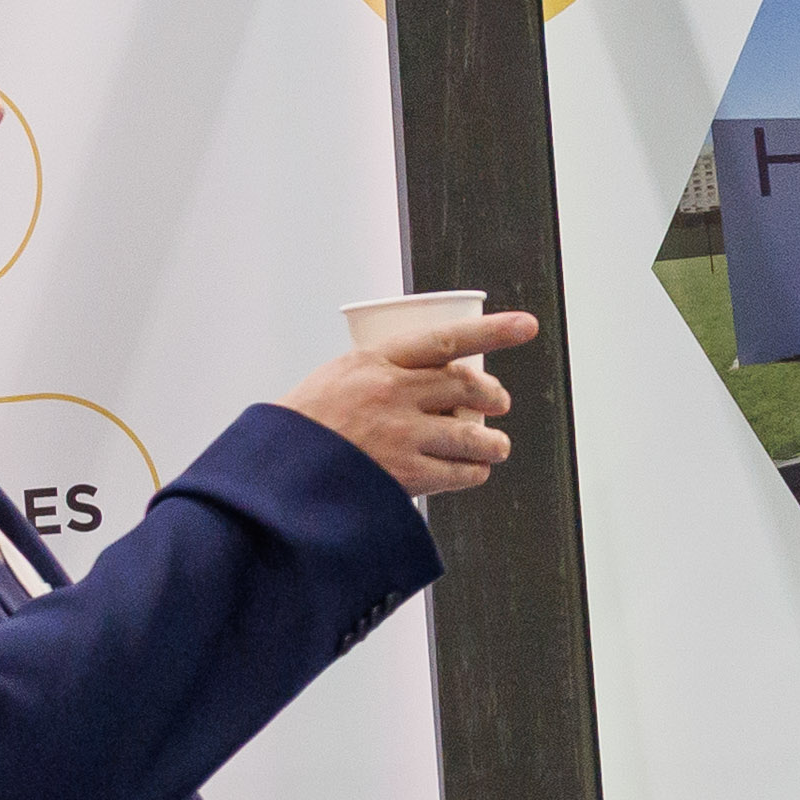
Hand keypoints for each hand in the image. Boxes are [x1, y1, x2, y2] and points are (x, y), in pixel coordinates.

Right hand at [279, 311, 538, 496]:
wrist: (273, 474)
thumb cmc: (302, 427)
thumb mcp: (336, 380)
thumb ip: (382, 375)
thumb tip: (428, 381)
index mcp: (373, 361)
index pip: (445, 338)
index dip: (492, 332)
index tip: (526, 326)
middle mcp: (391, 393)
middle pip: (465, 386)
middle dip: (492, 395)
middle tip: (499, 402)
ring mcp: (399, 434)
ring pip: (471, 433)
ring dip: (492, 442)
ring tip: (497, 446)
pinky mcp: (404, 474)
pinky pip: (458, 471)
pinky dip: (474, 472)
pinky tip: (475, 471)